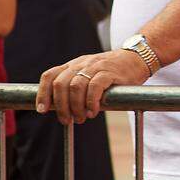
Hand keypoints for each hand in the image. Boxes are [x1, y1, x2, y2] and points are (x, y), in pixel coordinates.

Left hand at [36, 49, 150, 124]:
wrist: (136, 59)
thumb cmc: (112, 72)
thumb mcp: (90, 74)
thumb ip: (76, 86)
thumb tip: (62, 109)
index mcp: (73, 65)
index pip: (50, 76)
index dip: (42, 93)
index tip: (43, 110)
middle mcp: (81, 64)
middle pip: (60, 84)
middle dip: (61, 106)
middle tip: (67, 120)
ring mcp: (95, 66)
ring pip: (75, 86)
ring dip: (75, 106)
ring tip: (82, 118)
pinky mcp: (110, 72)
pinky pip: (95, 87)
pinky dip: (91, 102)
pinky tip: (93, 111)